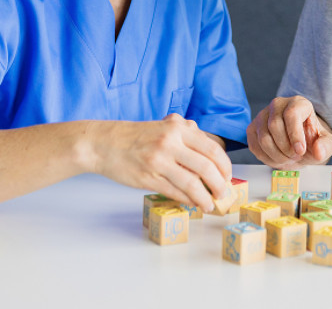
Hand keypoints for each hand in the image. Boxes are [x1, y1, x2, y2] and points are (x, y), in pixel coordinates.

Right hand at [90, 114, 232, 212]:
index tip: (228, 176)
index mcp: (178, 128)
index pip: (212, 149)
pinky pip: (175, 192)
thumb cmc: (136, 137)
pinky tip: (193, 203)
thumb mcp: (165, 127)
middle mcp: (170, 142)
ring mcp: (159, 161)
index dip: (225, 166)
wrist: (104, 143)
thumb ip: (188, 137)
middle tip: (223, 193)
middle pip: (207, 167)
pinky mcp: (148, 178)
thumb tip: (211, 158)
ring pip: (192, 183)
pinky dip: (188, 200)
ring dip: (205, 197)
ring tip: (210, 204)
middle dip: (220, 184)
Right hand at [246, 95, 331, 169]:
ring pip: (264, 138)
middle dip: (286, 148)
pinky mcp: (252, 129)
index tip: (300, 151)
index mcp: (298, 103)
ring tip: (288, 158)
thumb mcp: (326, 143)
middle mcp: (278, 105)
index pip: (291, 114)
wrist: (299, 144)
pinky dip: (267, 158)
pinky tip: (278, 158)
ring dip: (277, 155)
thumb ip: (326, 146)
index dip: (295, 135)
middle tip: (296, 157)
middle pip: (275, 126)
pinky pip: (254, 146)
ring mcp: (262, 115)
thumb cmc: (312, 141)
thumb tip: (318, 151)